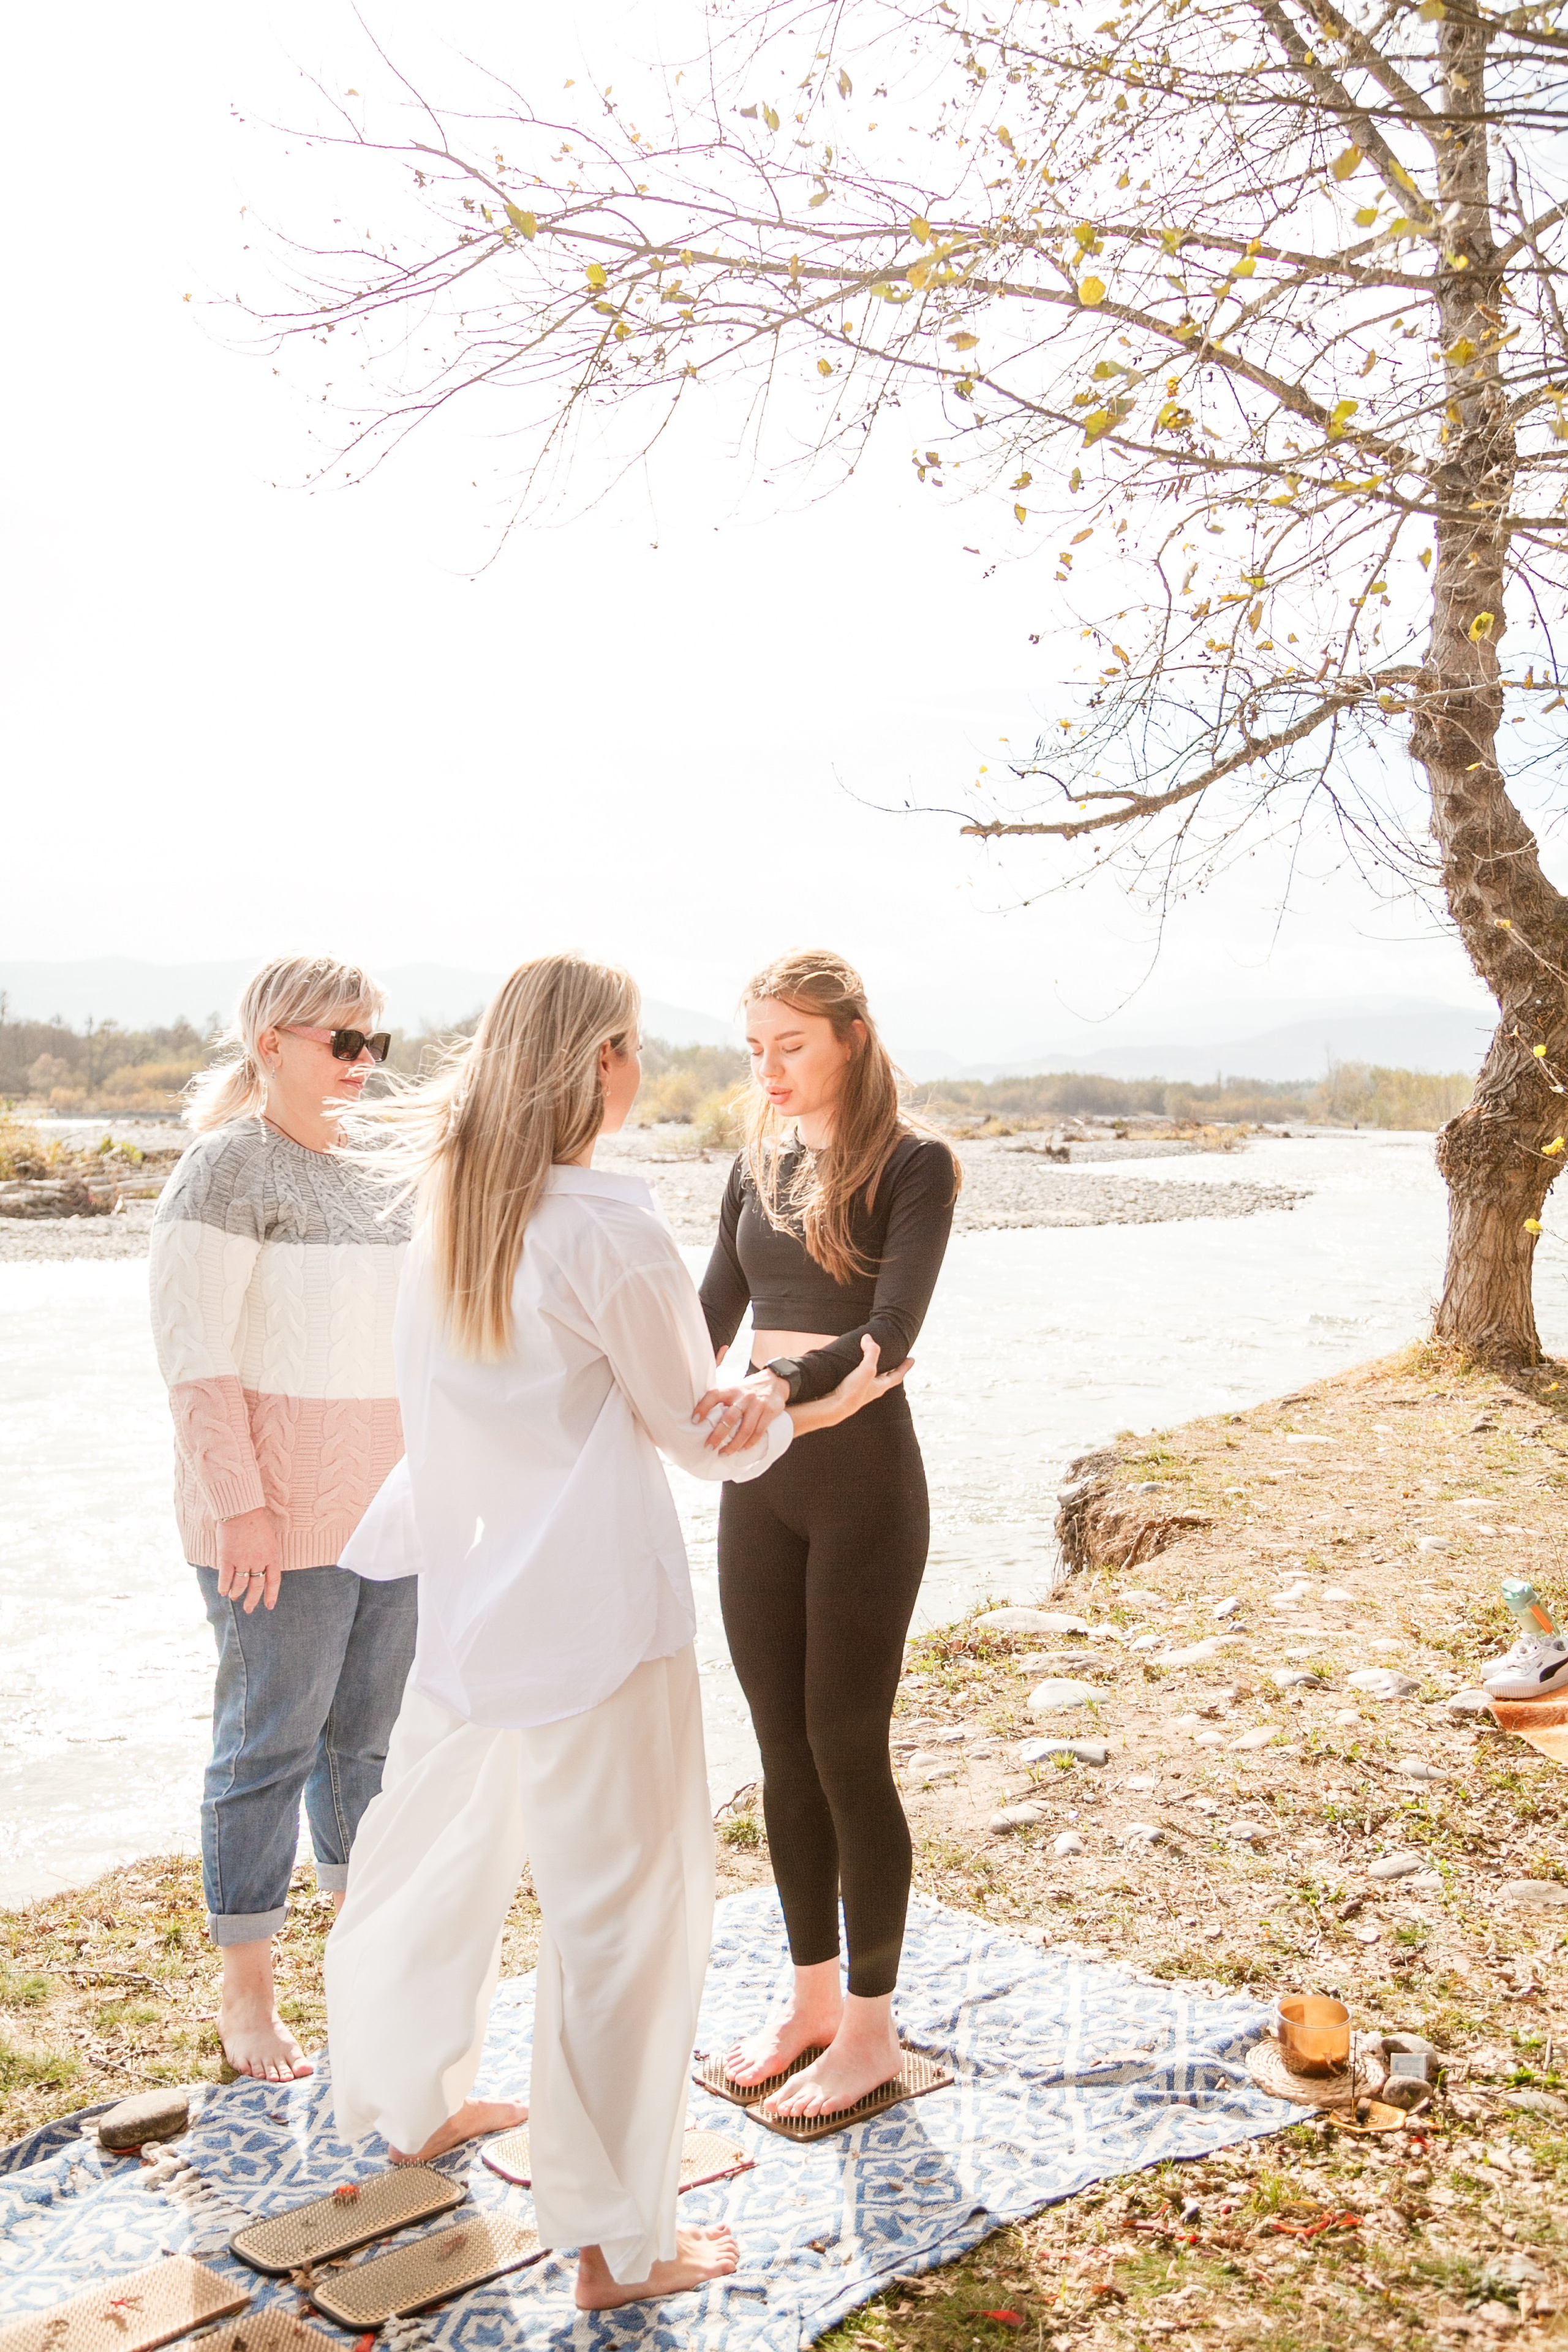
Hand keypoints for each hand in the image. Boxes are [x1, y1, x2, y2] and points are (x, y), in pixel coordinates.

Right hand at [215, 1506, 282, 1612]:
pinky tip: (223, 1591)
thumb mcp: (269, 1538)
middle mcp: (258, 1561)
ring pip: (240, 1584)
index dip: (271, 1595)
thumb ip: (266, 1554)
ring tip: (234, 1597)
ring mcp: (242, 1560)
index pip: (273, 1581)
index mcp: (272, 1555)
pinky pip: (226, 1577)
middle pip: (256, 1586)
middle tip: (249, 1609)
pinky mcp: (227, 1557)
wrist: (240, 1509)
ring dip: (237, 1593)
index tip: (269, 1606)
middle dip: (252, 1600)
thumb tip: (262, 1568)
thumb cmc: (256, 1520)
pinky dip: (224, 1586)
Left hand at [692, 1368, 789, 1454]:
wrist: (775, 1380)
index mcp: (731, 1390)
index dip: (703, 1407)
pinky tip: (742, 1449)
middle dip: (717, 1435)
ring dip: (734, 1445)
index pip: (714, 1395)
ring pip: (745, 1429)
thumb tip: (702, 1417)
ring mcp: (757, 1405)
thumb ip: (722, 1399)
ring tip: (724, 1453)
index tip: (694, 1420)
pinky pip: (759, 1431)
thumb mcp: (734, 1388)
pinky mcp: (769, 1412)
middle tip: (708, 1447)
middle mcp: (744, 1397)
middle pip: (729, 1418)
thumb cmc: (749, 1389)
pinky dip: (750, 1443)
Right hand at [790, 1334, 912, 1434]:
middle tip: (894, 1358)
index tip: (912, 1359)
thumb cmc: (852, 1391)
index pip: (897, 1375)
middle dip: (890, 1367)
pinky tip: (852, 1365)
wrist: (833, 1408)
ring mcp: (860, 1390)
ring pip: (871, 1377)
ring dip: (873, 1367)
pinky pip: (858, 1377)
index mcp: (880, 1386)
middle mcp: (872, 1389)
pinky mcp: (848, 1389)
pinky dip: (859, 1369)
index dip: (905, 1367)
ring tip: (873, 1359)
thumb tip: (868, 1338)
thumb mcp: (867, 1369)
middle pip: (885, 1376)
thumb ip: (870, 1353)